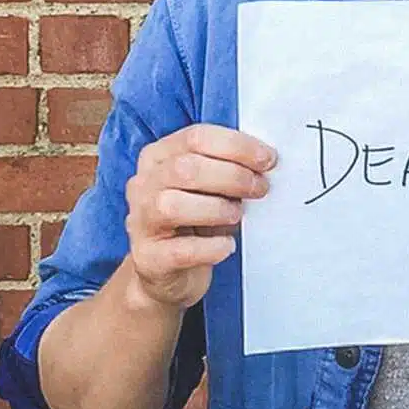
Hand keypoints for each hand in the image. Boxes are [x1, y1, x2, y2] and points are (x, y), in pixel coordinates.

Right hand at [125, 124, 276, 308]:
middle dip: (234, 176)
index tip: (268, 159)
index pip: (197, 137)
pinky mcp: (147, 257)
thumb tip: (265, 160)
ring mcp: (140, 221)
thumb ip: (226, 166)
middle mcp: (143, 184)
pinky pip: (180, 250)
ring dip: (217, 209)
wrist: (168, 270)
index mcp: (159, 156)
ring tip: (237, 215)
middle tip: (260, 188)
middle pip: (186, 168)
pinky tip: (226, 245)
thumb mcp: (207, 185)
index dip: (237, 146)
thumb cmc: (195, 219)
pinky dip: (211, 247)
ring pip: (173, 205)